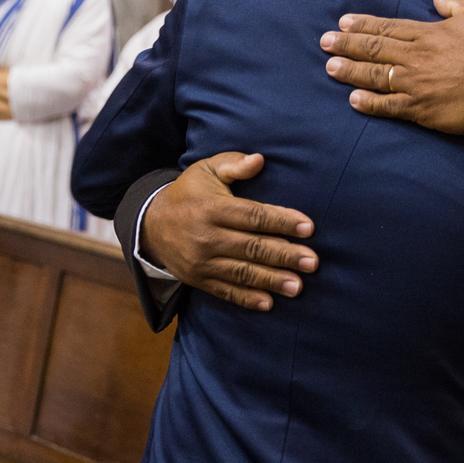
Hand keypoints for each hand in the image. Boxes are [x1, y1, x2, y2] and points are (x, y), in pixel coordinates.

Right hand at [142, 152, 316, 310]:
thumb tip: (259, 159)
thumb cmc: (189, 193)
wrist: (150, 224)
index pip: (253, 217)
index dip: (282, 222)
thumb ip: (233, 164)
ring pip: (242, 273)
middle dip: (284, 255)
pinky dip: (246, 299)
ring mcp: (202, 262)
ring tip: (298, 286)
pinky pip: (225, 291)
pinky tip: (268, 303)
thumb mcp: (206, 170)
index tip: (309, 227)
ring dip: (272, 281)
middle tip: (312, 262)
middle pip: (252, 248)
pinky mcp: (199, 280)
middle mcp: (208, 237)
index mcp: (213, 209)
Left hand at [321, 0, 463, 133]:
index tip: (343, 23)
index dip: (364, 25)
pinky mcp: (422, 109)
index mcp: (429, 34)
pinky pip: (389, 106)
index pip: (388, 27)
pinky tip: (354, 100)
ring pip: (376, 75)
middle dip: (347, 45)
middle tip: (324, 42)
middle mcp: (416, 57)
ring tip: (330, 67)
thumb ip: (457, 5)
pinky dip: (370, 103)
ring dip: (351, 71)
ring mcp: (416, 84)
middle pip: (375, 49)